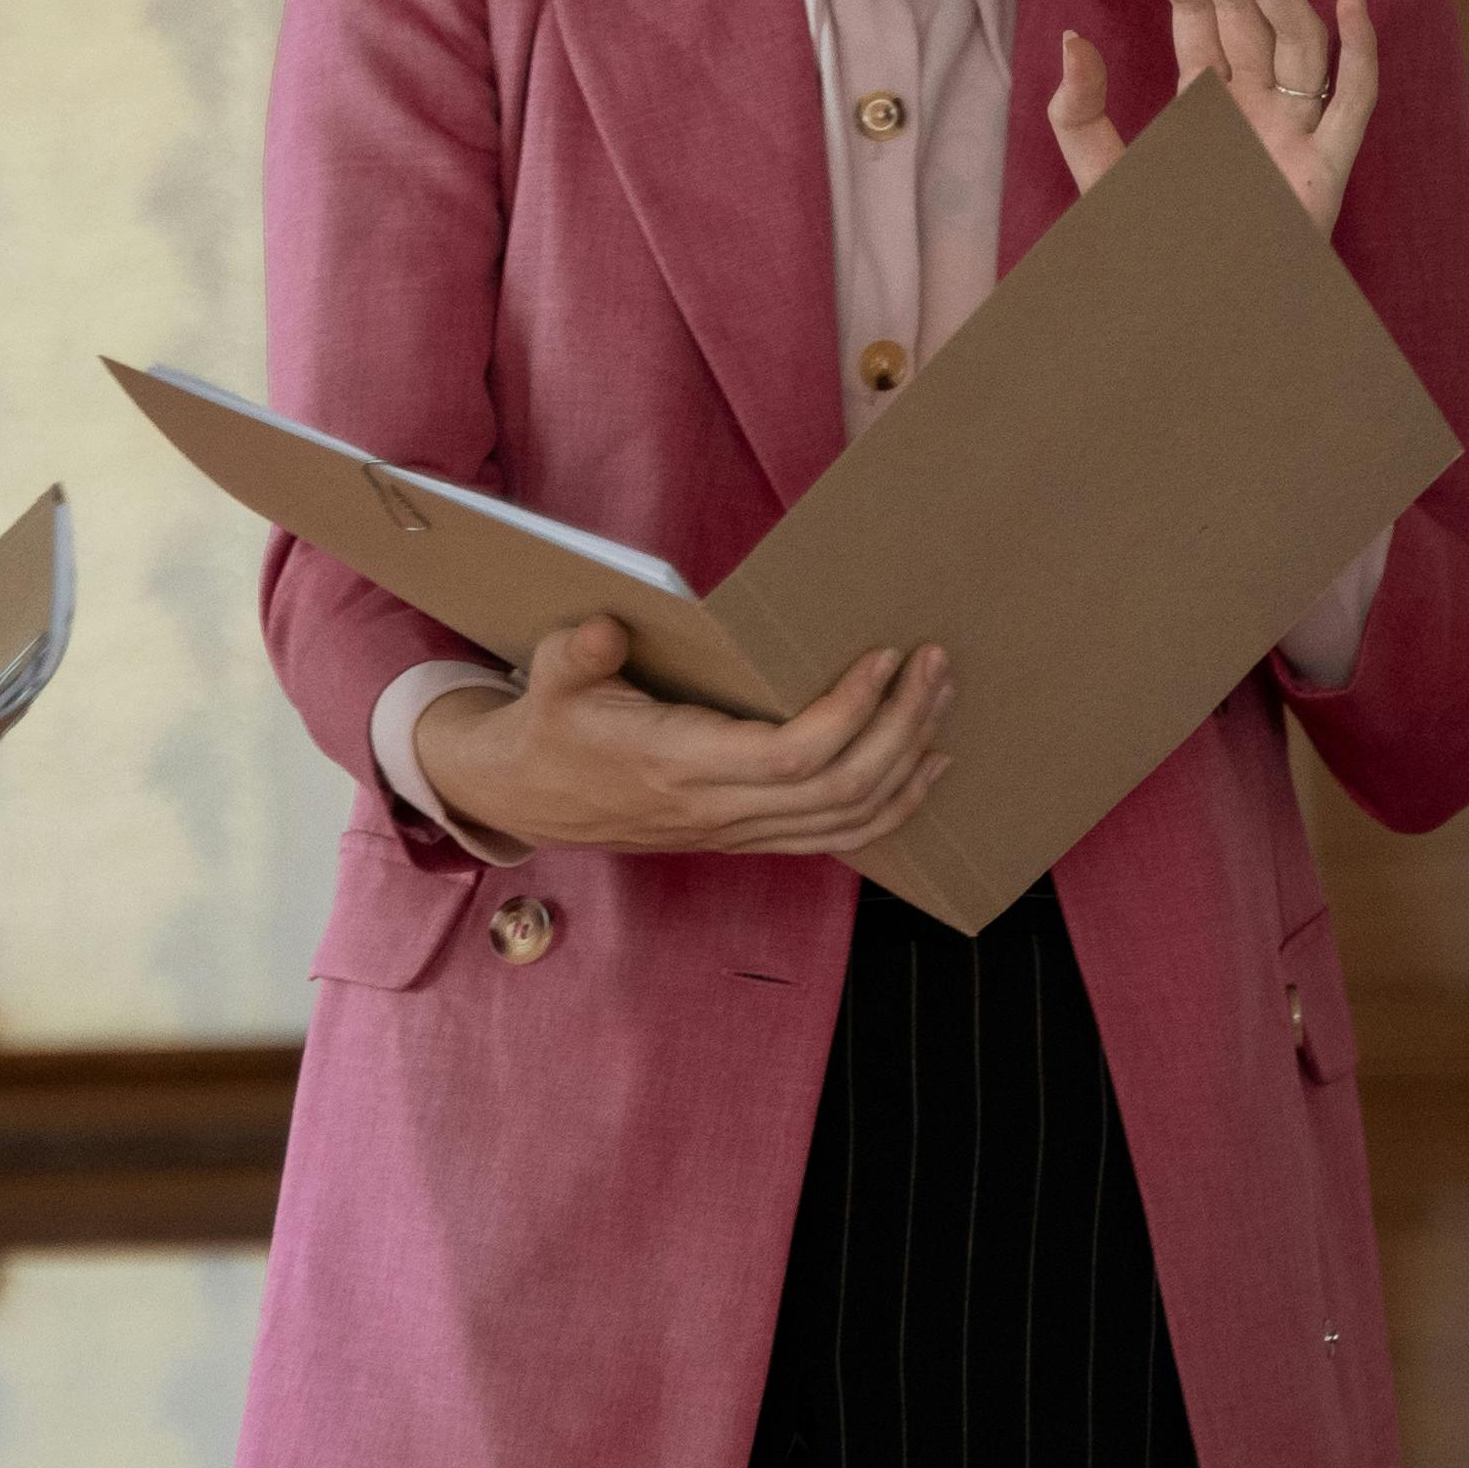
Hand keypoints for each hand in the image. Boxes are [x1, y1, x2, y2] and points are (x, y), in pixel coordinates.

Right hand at [415, 616, 951, 859]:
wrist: (527, 798)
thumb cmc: (552, 725)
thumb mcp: (550, 677)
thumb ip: (579, 652)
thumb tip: (607, 630)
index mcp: (675, 765)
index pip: (789, 757)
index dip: (849, 713)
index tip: (885, 658)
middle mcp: (716, 810)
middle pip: (839, 788)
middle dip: (901, 726)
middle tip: (935, 666)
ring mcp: (736, 833)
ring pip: (849, 819)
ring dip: (907, 761)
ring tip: (941, 702)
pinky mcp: (747, 837)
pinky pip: (837, 836)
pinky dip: (892, 805)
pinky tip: (924, 765)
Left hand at [1051, 0, 1379, 232]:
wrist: (1186, 334)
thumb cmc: (1147, 260)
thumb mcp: (1098, 180)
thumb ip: (1079, 115)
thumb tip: (1071, 38)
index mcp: (1208, 102)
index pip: (1196, 12)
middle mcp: (1256, 107)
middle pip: (1241, 9)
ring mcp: (1295, 134)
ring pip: (1295, 37)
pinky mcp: (1327, 172)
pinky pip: (1353, 101)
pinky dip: (1359, 50)